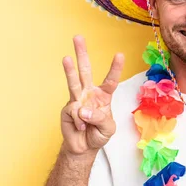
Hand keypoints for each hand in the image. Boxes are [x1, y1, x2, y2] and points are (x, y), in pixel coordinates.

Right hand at [60, 35, 124, 155]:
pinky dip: (79, 121)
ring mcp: (77, 99)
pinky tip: (80, 126)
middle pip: (86, 71)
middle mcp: (89, 93)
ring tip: (66, 57)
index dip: (115, 68)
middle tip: (78, 37)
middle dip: (82, 54)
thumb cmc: (99, 134)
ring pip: (73, 81)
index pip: (111, 80)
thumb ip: (100, 117)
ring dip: (69, 69)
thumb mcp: (108, 128)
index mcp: (104, 96)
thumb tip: (82, 109)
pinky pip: (75, 112)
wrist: (83, 148)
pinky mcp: (67, 109)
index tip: (119, 54)